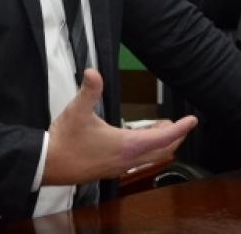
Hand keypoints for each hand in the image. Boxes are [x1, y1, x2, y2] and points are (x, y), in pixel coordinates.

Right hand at [42, 68, 197, 184]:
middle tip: (182, 124)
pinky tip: (138, 140)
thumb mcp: (77, 110)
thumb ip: (89, 90)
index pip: (162, 138)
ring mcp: (120, 167)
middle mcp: (127, 159)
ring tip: (163, 129)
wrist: (48, 164)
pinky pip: (139, 161)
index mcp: (126, 145)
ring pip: (151, 158)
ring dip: (161, 144)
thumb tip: (92, 71)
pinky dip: (148, 150)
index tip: (192, 120)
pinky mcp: (111, 169)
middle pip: (162, 151)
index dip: (180, 128)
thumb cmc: (64, 139)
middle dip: (176, 137)